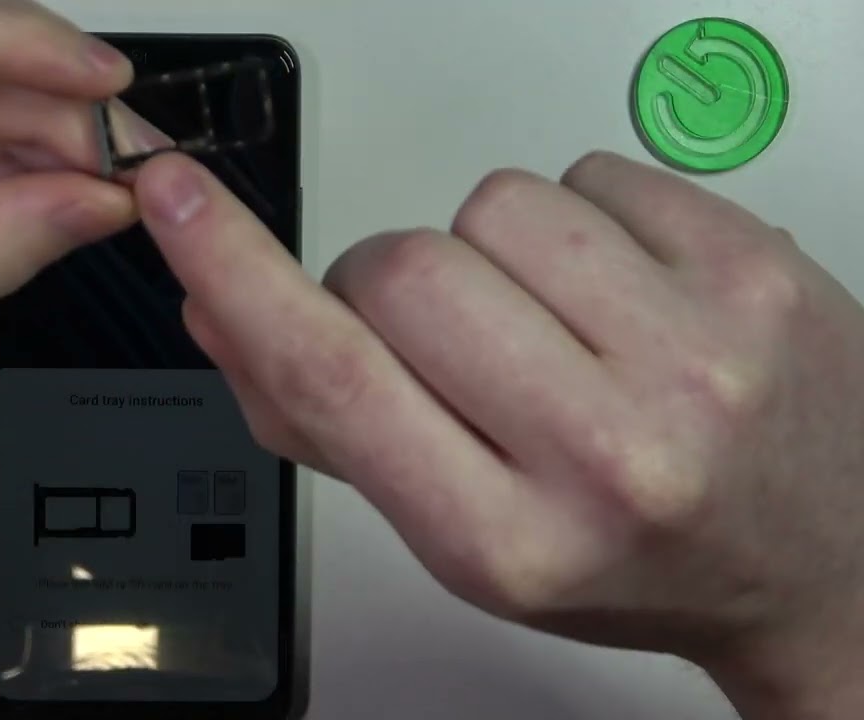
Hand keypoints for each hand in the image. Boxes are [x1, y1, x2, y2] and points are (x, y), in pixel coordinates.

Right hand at [135, 151, 863, 719]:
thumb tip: (222, 314)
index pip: (335, 379)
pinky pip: (590, 173)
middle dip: (390, 283)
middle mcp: (610, 454)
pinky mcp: (755, 269)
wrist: (821, 556)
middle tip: (449, 336)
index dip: (235, 276)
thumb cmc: (629, 558)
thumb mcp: (464, 537)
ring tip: (550, 320)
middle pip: (404, 271)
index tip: (176, 204)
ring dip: (489, 249)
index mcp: (509, 538)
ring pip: (494, 204)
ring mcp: (697, 354)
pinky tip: (619, 292)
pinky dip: (580, 220)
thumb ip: (329, 428)